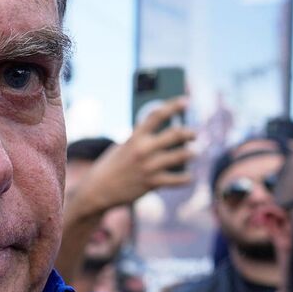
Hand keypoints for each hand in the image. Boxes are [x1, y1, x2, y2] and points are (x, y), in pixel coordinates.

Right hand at [68, 98, 194, 219]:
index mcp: (135, 137)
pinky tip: (189, 177)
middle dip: (189, 133)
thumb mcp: (122, 147)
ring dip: (191, 153)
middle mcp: (143, 149)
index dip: (173, 106)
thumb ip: (140, 140)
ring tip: (194, 153)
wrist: (98, 190)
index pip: (157, 115)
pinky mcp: (152, 183)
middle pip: (175, 134)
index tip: (185, 101)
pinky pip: (177, 179)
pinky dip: (186, 178)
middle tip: (194, 134)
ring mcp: (149, 166)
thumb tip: (161, 137)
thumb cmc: (111, 166)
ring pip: (181, 155)